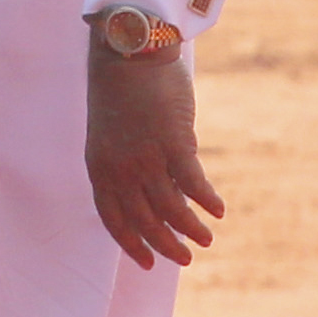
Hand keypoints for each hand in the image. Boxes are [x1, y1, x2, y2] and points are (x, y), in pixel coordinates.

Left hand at [86, 39, 222, 269]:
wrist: (128, 53)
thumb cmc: (122, 92)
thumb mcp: (111, 136)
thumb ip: (126, 165)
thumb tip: (157, 194)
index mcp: (99, 168)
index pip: (113, 220)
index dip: (131, 245)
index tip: (148, 263)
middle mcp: (119, 169)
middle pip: (144, 222)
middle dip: (166, 246)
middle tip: (185, 259)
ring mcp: (145, 158)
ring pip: (171, 210)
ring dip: (190, 229)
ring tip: (206, 239)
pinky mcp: (173, 143)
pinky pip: (192, 184)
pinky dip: (206, 202)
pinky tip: (218, 211)